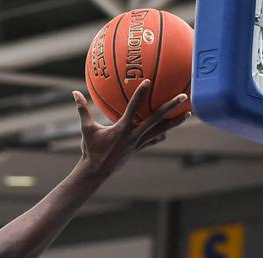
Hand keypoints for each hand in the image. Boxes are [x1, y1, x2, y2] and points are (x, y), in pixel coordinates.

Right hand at [73, 80, 190, 178]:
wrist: (96, 172)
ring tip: (188, 112)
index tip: (148, 81)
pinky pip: (154, 139)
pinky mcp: (139, 149)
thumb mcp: (86, 129)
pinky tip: (169, 129)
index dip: (140, 94)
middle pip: (156, 119)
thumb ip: (82, 110)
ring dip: (174, 122)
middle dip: (170, 108)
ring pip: (161, 130)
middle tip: (182, 97)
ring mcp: (139, 143)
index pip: (133, 108)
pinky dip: (162, 133)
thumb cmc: (90, 150)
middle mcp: (134, 136)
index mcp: (122, 129)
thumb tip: (74, 92)